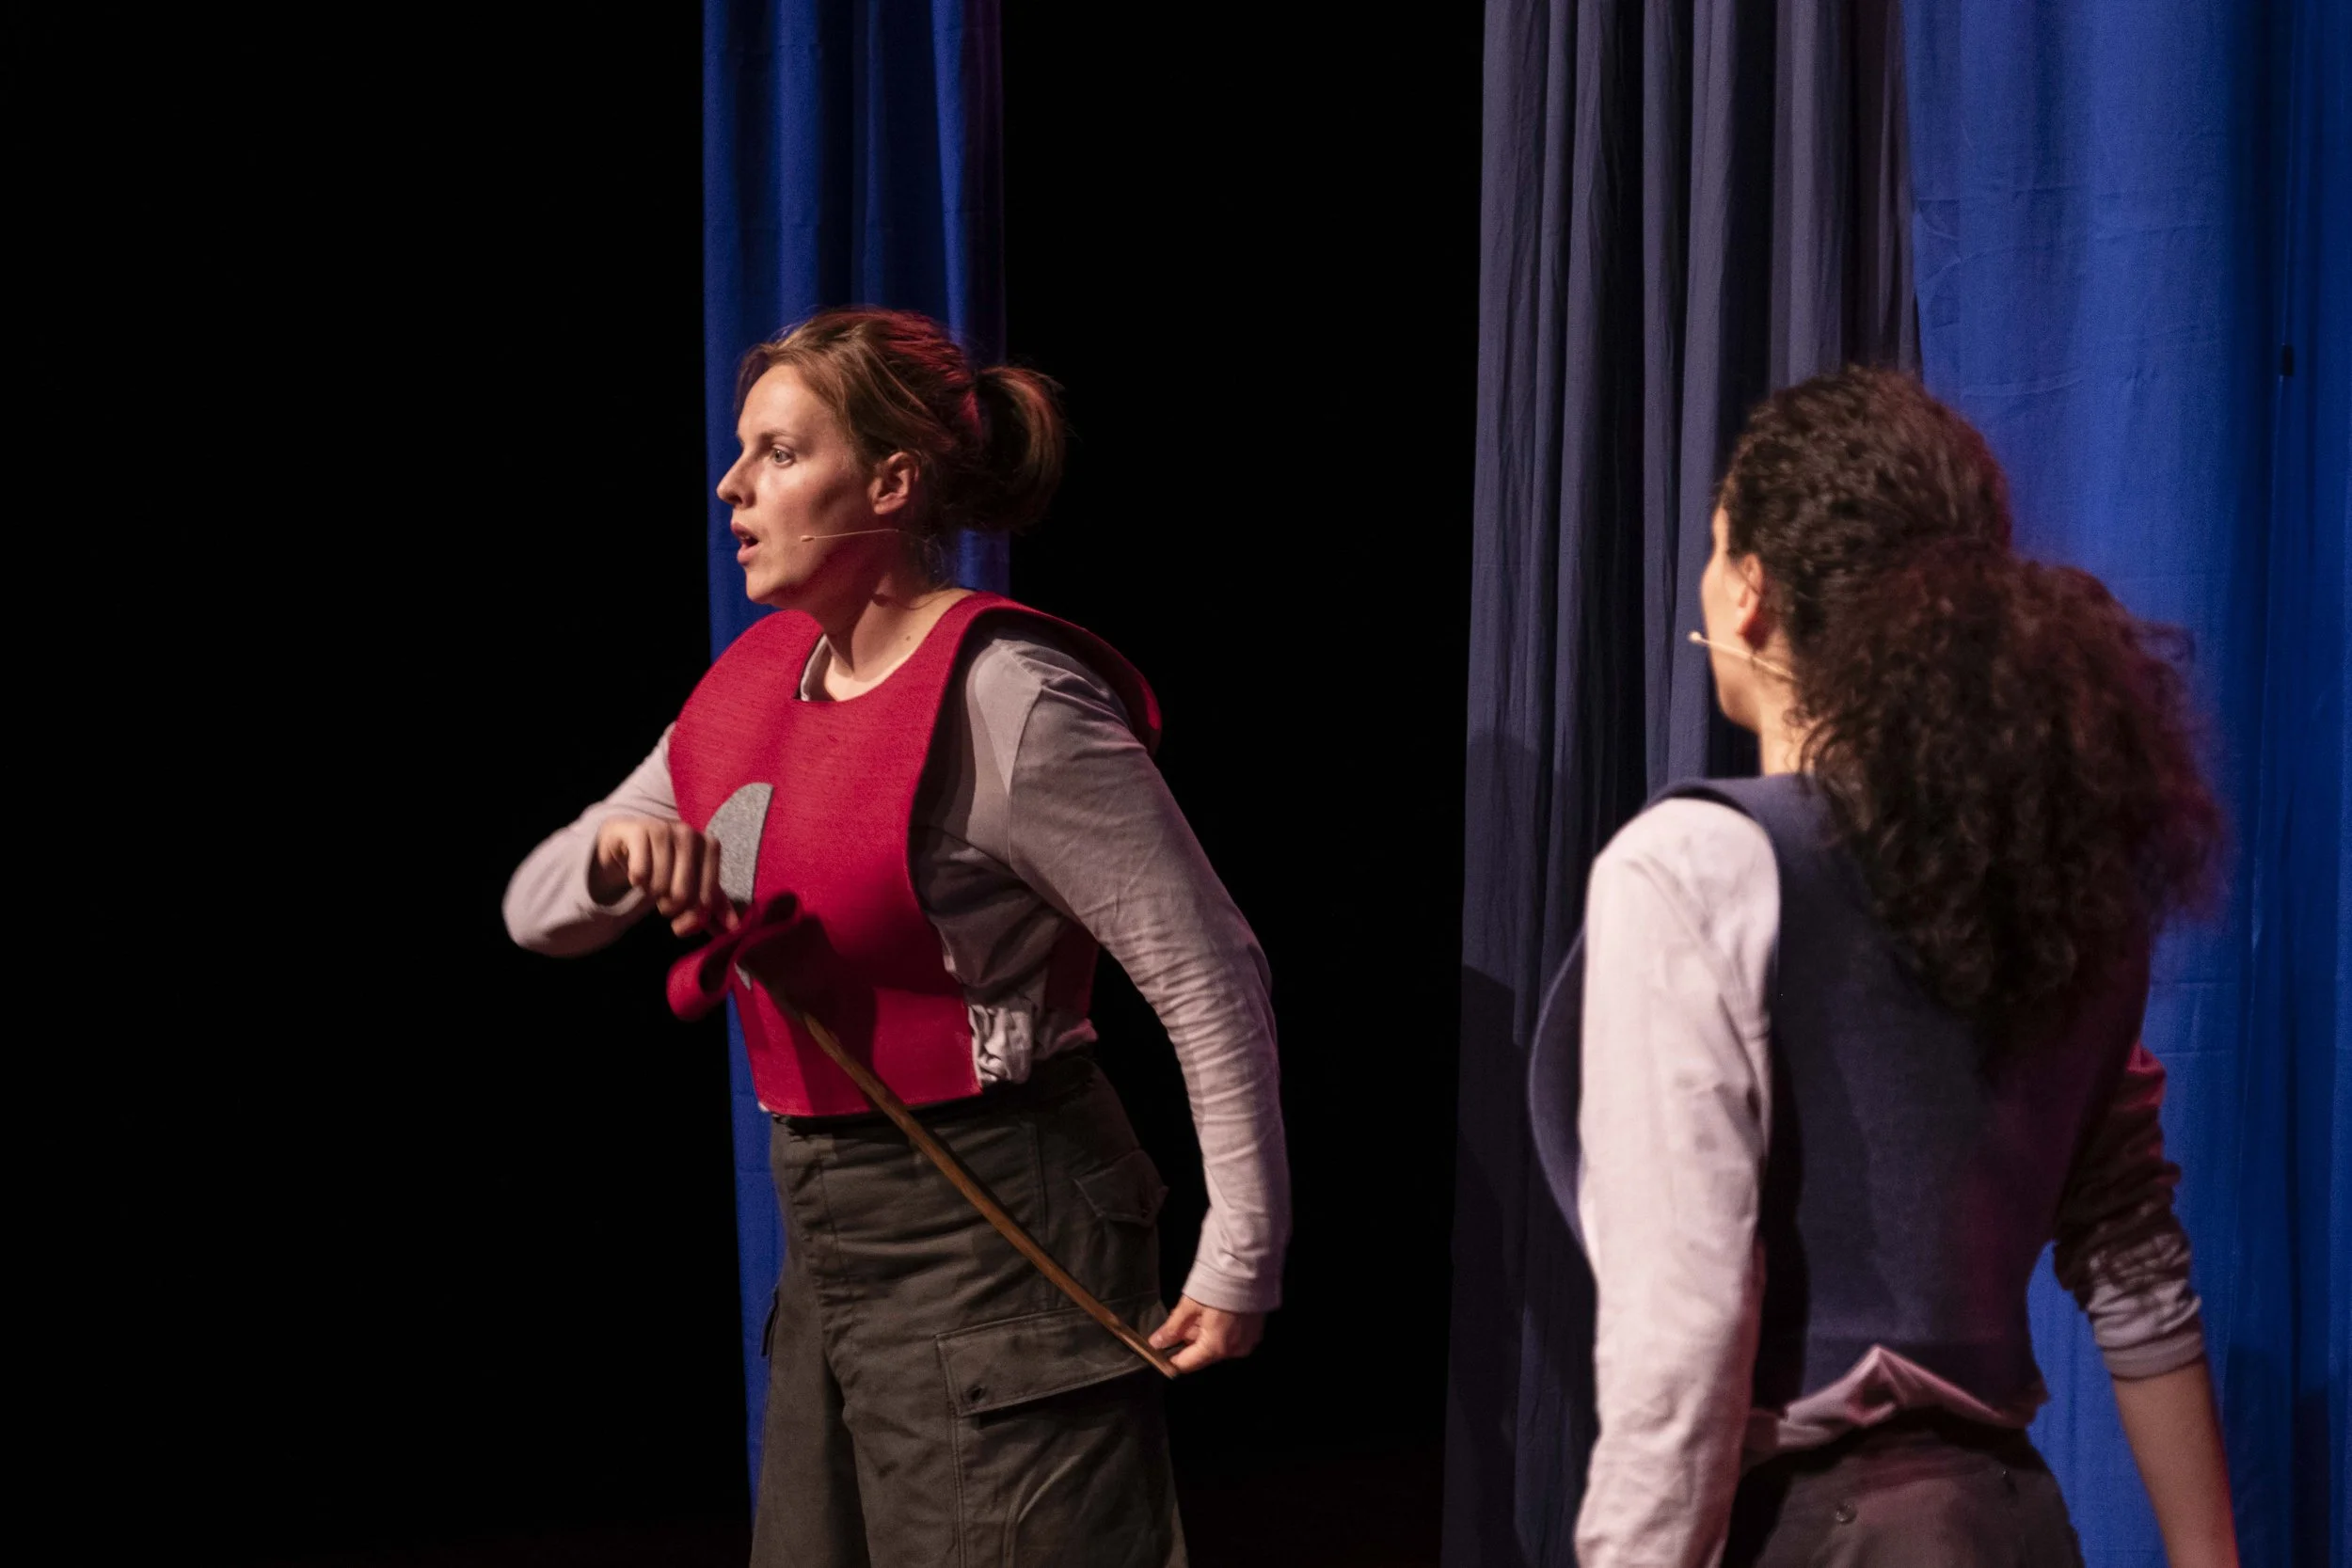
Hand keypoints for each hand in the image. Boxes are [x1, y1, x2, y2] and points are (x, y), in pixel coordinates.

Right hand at [590, 816, 738, 936]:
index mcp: (710, 846)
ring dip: (651, 894)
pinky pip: (640, 874)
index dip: (692, 920)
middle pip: (683, 895)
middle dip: (669, 908)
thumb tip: (733, 928)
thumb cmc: (666, 865)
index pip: (706, 899)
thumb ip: (712, 905)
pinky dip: (636, 881)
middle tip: (662, 901)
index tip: (680, 925)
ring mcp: (665, 829)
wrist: (629, 841)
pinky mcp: (639, 831)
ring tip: (651, 883)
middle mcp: (690, 834)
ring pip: (659, 887)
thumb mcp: (692, 884)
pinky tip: (637, 872)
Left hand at [1148, 1295, 1264, 1372]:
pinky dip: (1219, 1330)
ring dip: (1203, 1334)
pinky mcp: (1254, 1332)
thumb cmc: (1217, 1286)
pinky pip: (1231, 1338)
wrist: (1248, 1268)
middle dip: (1188, 1340)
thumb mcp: (1189, 1306)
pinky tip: (1213, 1312)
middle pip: (1202, 1354)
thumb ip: (1172, 1328)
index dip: (1170, 1359)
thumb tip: (1155, 1343)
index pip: (1186, 1365)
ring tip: (1196, 1311)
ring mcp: (1246, 1342)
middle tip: (1180, 1319)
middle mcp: (1233, 1351)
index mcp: (1215, 1348)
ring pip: (1216, 1346)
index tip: (1160, 1349)